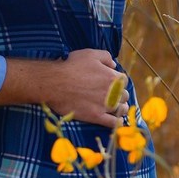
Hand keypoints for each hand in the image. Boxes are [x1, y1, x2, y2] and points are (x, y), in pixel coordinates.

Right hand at [0, 49, 129, 127]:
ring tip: (112, 107)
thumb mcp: (89, 54)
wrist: (54, 83)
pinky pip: (114, 123)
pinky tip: (114, 120)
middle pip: (125, 95)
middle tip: (108, 94)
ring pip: (122, 109)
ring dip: (119, 108)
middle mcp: (113, 92)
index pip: (124, 81)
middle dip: (119, 94)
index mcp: (113, 77)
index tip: (109, 83)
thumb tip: (114, 65)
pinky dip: (117, 122)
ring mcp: (105, 106)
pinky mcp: (96, 117)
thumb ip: (106, 56)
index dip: (116, 81)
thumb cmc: (71, 67)